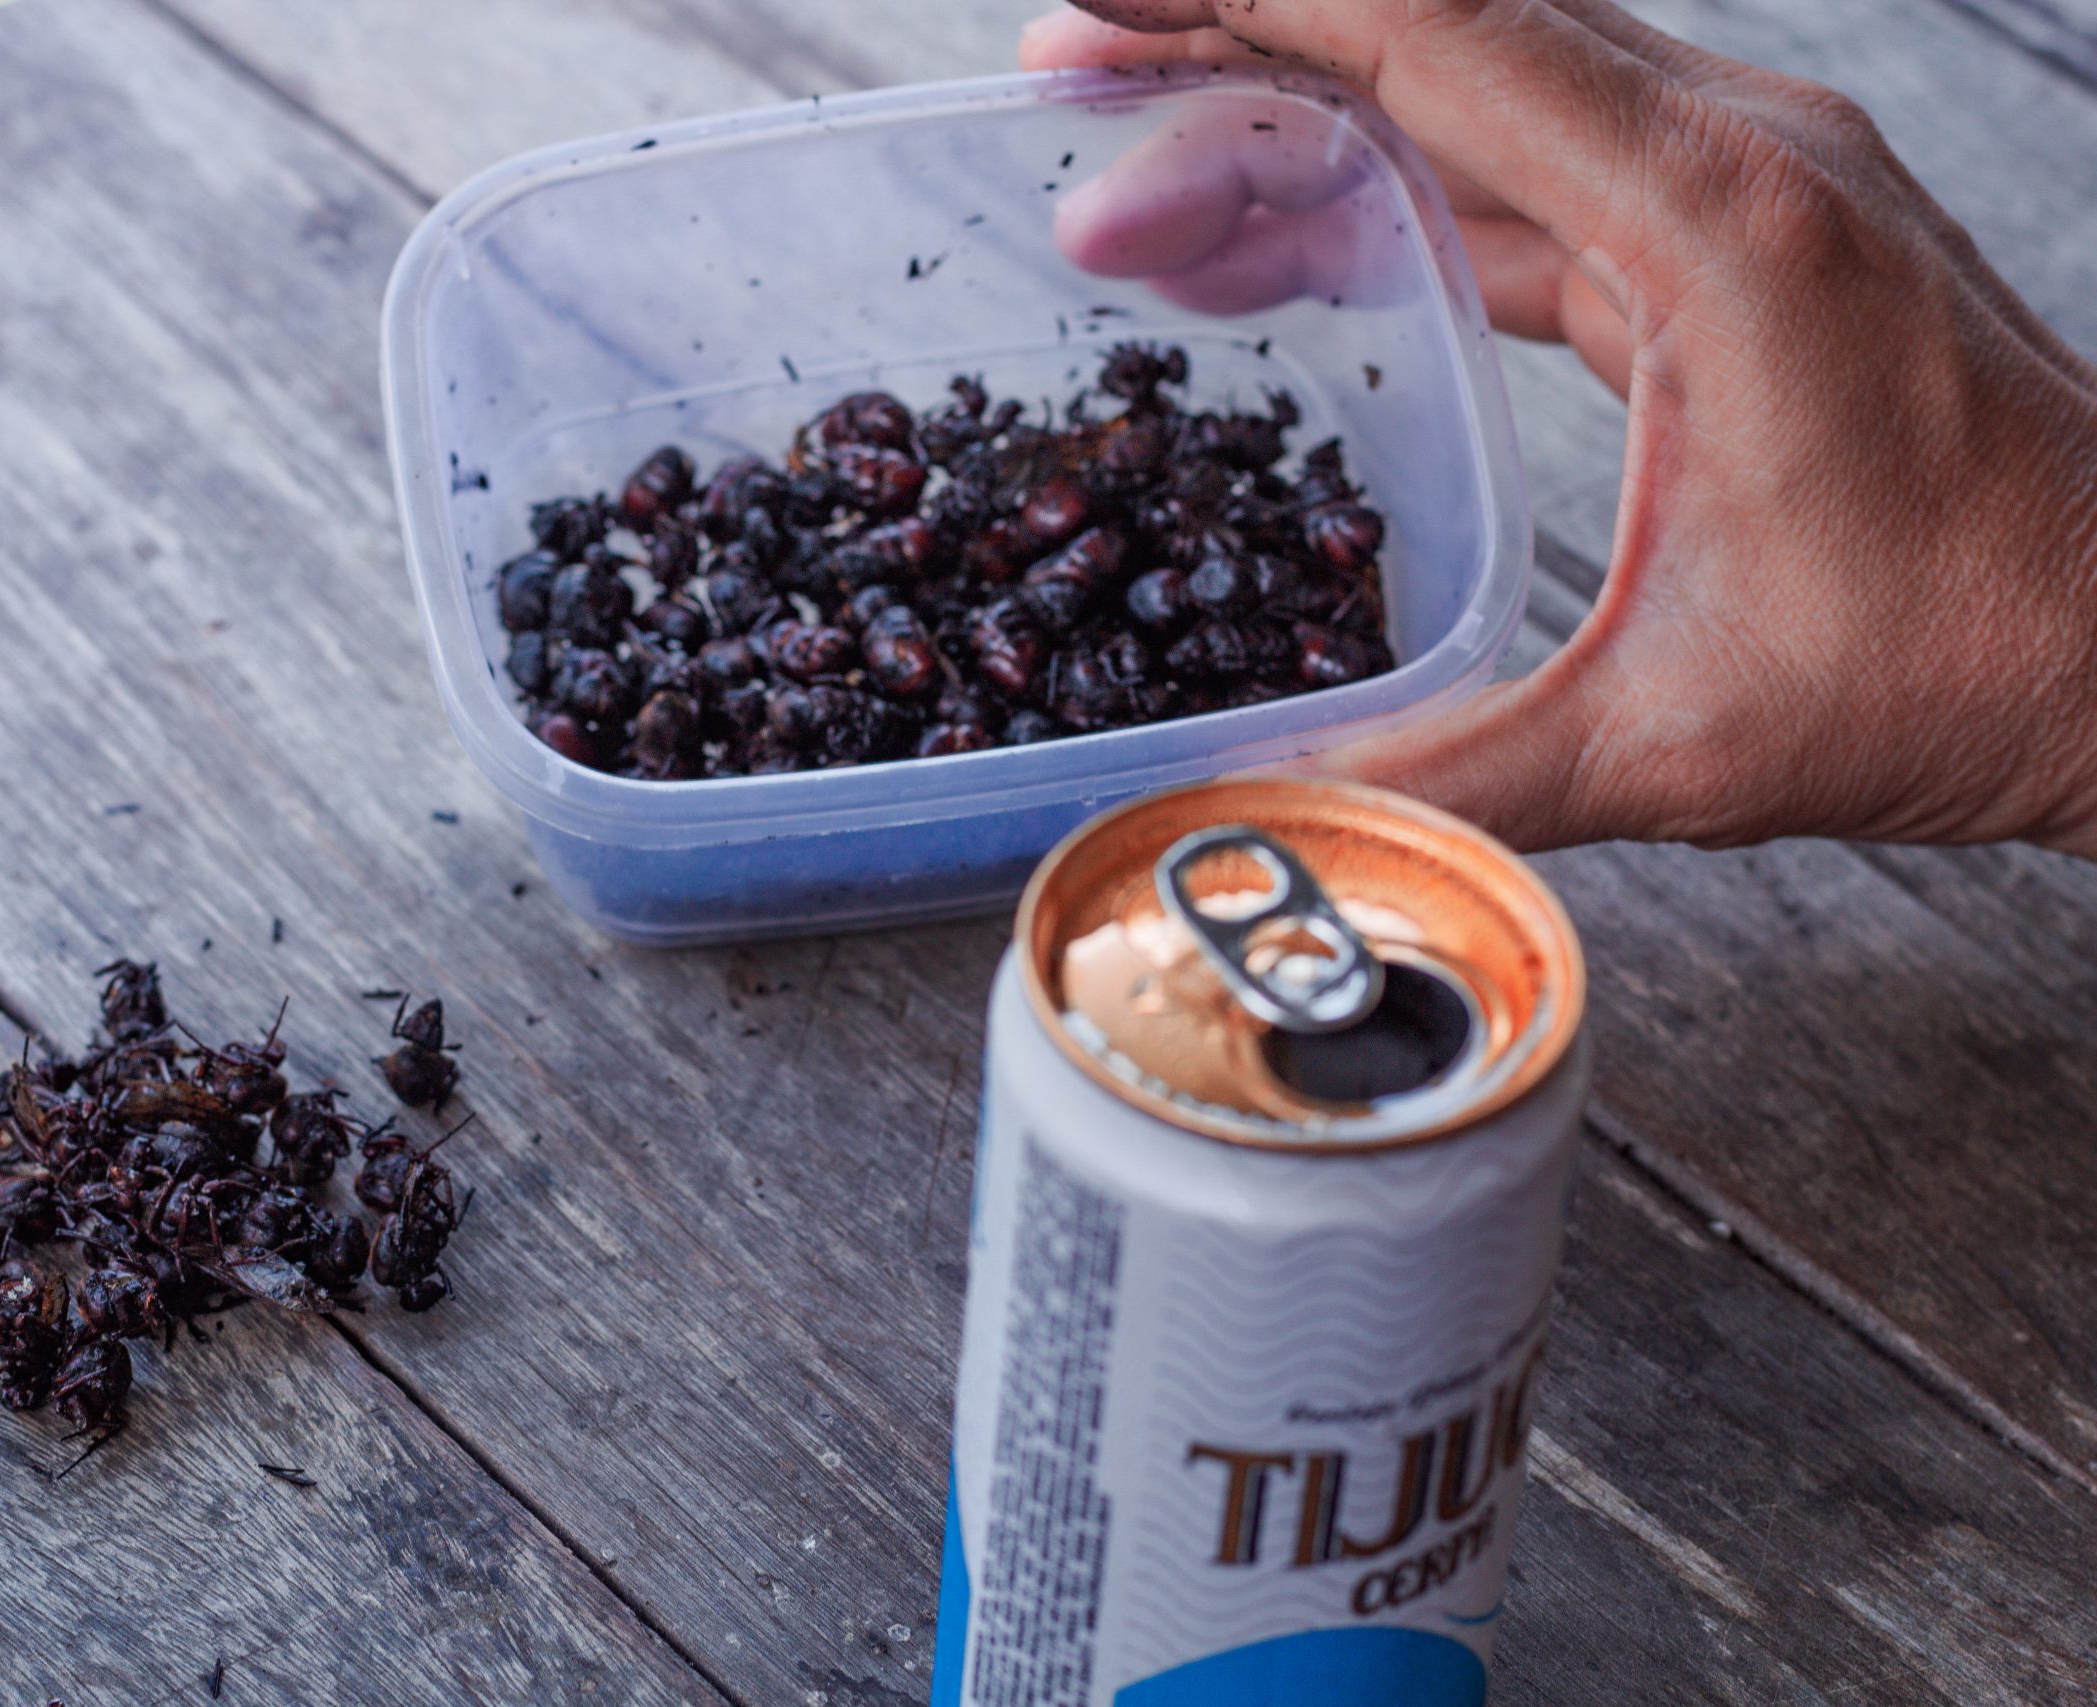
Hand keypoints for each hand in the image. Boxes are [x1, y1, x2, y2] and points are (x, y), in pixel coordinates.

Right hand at [1025, 2, 2096, 854]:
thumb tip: (1244, 822)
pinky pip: (1533, 164)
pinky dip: (1396, 180)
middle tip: (1065, 77)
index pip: (1443, 31)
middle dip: (1235, 32)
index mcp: (1724, 227)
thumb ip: (1434, 777)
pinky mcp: (1742, 241)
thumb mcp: (1674, 742)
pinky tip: (1289, 238)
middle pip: (1445, 20)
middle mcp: (1741, 159)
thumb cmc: (1969, 663)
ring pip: (1483, 82)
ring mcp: (1749, 186)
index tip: (1097, 6)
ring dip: (1304, 104)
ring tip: (1136, 178)